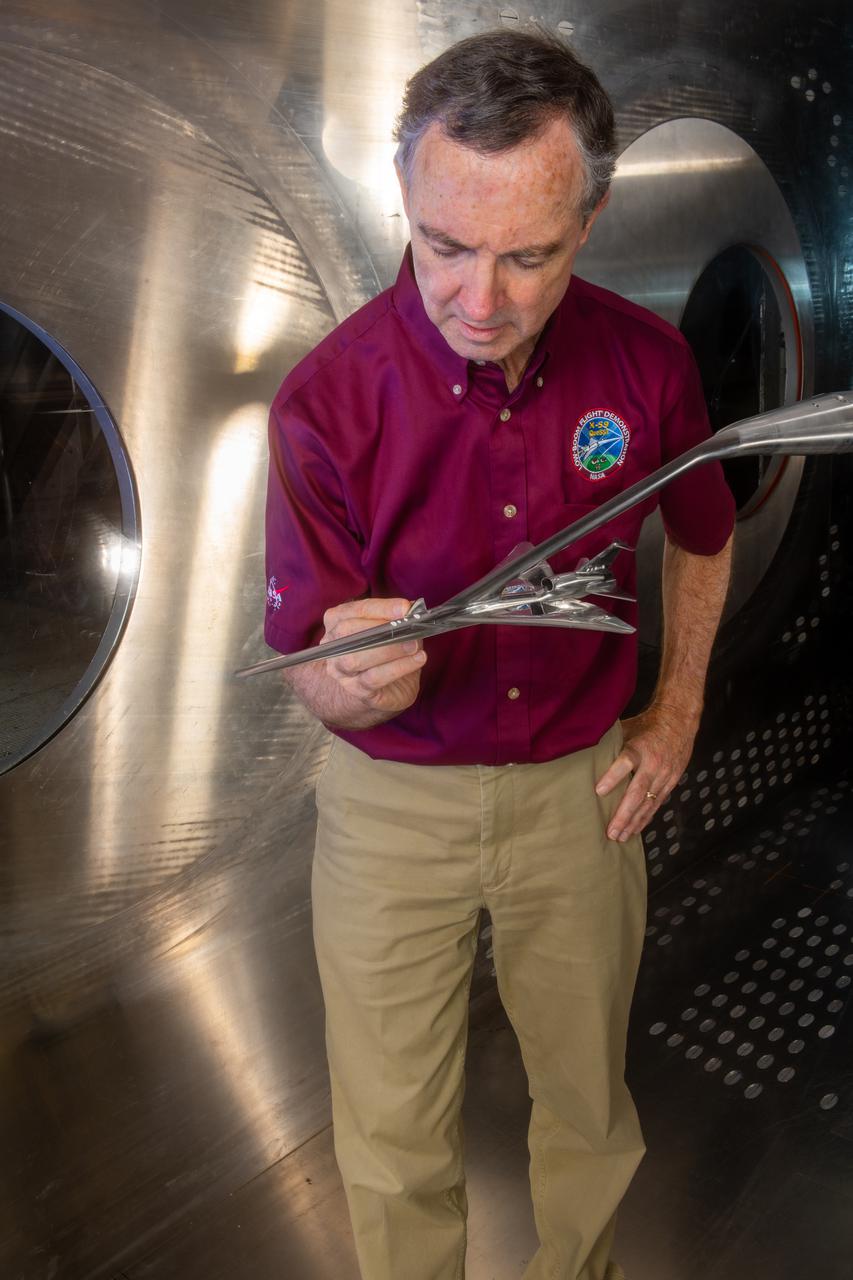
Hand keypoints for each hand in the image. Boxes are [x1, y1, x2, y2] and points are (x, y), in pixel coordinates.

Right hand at [321, 597, 426, 721]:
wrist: (383, 690)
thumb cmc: (386, 652)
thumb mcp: (391, 630)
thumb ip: (397, 619)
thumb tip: (411, 611)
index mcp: (337, 622)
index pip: (354, 610)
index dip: (381, 608)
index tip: (405, 608)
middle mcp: (333, 645)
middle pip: (347, 631)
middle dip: (380, 628)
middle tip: (410, 628)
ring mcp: (341, 670)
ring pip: (355, 658)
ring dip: (389, 649)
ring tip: (414, 645)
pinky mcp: (356, 690)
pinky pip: (373, 678)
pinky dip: (398, 667)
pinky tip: (418, 660)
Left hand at [595, 705, 697, 841]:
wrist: (679, 721)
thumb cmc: (647, 725)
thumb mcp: (628, 728)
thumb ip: (610, 743)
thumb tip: (581, 749)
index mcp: (639, 747)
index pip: (626, 762)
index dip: (613, 776)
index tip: (598, 791)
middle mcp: (654, 763)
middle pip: (638, 792)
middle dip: (623, 814)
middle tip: (611, 831)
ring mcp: (665, 775)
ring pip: (648, 803)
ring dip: (634, 822)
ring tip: (620, 837)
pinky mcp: (672, 782)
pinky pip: (657, 804)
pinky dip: (645, 818)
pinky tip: (635, 829)